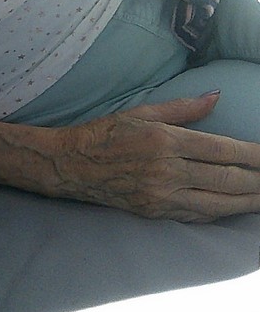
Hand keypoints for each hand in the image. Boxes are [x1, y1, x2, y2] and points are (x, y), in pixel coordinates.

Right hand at [0, 94, 259, 221]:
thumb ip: (182, 108)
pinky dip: (224, 211)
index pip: (223, 150)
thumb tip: (216, 96)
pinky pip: (200, 214)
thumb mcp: (141, 111)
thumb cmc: (105, 133)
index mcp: (164, 140)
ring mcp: (163, 194)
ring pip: (220, 202)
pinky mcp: (157, 211)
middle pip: (227, 178)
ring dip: (249, 200)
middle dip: (257, 179)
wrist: (71, 164)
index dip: (253, 155)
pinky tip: (238, 207)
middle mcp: (166, 169)